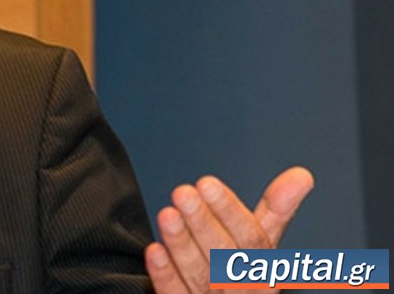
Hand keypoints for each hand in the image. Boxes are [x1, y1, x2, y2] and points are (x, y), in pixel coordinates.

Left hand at [145, 166, 314, 293]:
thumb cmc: (243, 275)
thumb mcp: (262, 246)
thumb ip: (276, 211)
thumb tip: (302, 174)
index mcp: (263, 269)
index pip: (252, 238)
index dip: (229, 211)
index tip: (206, 183)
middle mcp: (242, 287)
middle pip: (224, 256)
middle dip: (203, 223)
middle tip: (183, 193)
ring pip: (199, 275)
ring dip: (182, 244)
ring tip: (167, 215)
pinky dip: (165, 274)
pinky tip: (154, 251)